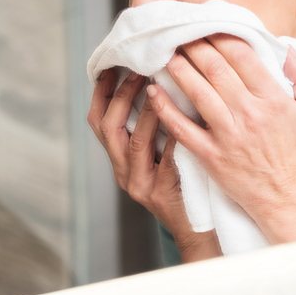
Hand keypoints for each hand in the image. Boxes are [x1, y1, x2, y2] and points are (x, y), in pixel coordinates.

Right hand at [88, 68, 220, 260]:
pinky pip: (164, 160)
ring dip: (146, 111)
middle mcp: (122, 171)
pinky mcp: (160, 194)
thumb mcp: (161, 155)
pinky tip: (183, 117)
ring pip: (133, 142)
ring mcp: (139, 184)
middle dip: (121, 95)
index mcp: (118, 159)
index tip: (113, 64)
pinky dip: (171, 135)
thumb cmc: (184, 185)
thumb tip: (158, 81)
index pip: (97, 120)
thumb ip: (154, 127)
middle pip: (107, 128)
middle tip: (139, 70)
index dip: (102, 92)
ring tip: (160, 87)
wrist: (197, 230)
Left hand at [146, 34, 295, 243]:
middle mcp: (249, 114)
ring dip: (178, 70)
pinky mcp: (210, 155)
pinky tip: (153, 92)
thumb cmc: (295, 152)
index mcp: (273, 100)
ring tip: (165, 54)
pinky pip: (182, 128)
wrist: (282, 196)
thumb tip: (287, 48)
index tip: (207, 27)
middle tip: (179, 34)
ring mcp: (228, 135)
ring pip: (197, 93)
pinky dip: (165, 109)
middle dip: (195, 47)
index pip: (243, 58)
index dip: (221, 37)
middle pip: (216, 70)